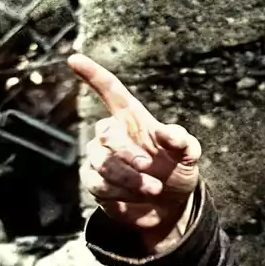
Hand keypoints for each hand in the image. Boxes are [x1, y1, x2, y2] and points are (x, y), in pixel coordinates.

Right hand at [69, 53, 203, 250]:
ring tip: (154, 189)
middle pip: (106, 134)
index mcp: (132, 119)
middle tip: (149, 168)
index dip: (94, 75)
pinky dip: (120, 193)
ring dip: (130, 178)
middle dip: (128, 153)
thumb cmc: (177, 170)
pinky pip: (98, 184)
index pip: (111, 92)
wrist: (171, 206)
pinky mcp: (94, 182)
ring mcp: (100, 157)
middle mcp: (111, 135)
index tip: (75, 59)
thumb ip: (183, 142)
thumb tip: (171, 134)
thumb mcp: (189, 156)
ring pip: (101, 162)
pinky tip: (136, 198)